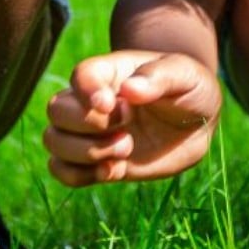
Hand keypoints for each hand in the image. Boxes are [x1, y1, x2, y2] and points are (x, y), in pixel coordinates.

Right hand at [42, 51, 220, 186]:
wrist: (194, 125)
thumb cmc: (189, 90)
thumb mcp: (185, 75)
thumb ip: (160, 77)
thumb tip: (130, 90)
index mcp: (110, 73)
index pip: (81, 75)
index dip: (87, 91)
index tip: (110, 104)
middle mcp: (91, 101)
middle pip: (57, 109)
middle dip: (89, 125)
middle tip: (127, 128)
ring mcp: (90, 133)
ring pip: (53, 141)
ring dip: (86, 152)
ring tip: (124, 150)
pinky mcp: (94, 161)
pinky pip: (62, 171)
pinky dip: (80, 176)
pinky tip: (113, 171)